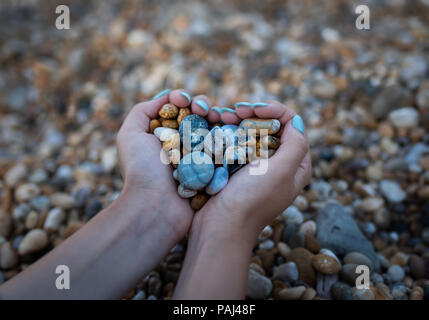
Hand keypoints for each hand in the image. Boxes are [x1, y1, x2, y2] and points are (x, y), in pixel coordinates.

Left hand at [115, 89, 212, 239]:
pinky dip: (228, 136)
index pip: (179, 111)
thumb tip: (168, 97)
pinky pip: (226, 149)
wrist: (156, 207)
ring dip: (218, 118)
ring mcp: (200, 159)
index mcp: (164, 137)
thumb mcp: (130, 135)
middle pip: (200, 117)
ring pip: (215, 130)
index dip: (184, 100)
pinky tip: (227, 128)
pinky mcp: (215, 171)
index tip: (184, 100)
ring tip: (217, 117)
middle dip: (204, 106)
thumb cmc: (141, 170)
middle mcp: (183, 147)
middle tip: (204, 110)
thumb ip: (143, 110)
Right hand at [173, 101, 310, 298]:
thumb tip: (296, 121)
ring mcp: (255, 166)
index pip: (292, 125)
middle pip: (270, 126)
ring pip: (250, 132)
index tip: (251, 109)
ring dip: (236, 120)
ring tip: (220, 115)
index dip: (273, 111)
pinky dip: (226, 131)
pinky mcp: (235, 169)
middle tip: (233, 110)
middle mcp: (278, 164)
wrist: (220, 226)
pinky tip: (214, 125)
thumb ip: (295, 144)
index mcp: (296, 165)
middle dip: (252, 114)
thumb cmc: (253, 200)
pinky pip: (234, 142)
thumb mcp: (282, 172)